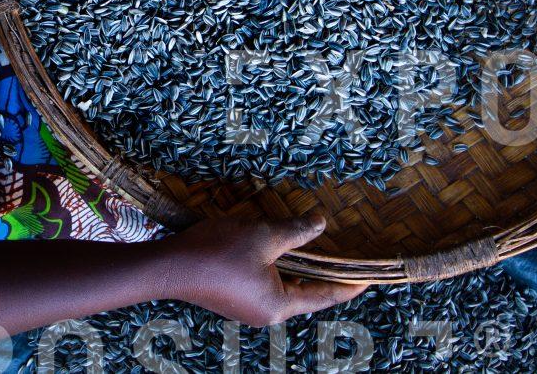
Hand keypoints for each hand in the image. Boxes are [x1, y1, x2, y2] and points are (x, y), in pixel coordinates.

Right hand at [158, 214, 365, 325]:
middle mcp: (266, 313)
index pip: (324, 296)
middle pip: (305, 294)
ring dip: (297, 269)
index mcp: (279, 305)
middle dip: (322, 274)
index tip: (369, 279)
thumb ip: (294, 231)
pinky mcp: (232, 299)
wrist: (168, 267)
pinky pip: (264, 285)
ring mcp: (247, 308)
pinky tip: (275, 250)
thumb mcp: (262, 236)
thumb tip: (320, 223)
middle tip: (344, 258)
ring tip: (313, 250)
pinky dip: (277, 269)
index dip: (348, 285)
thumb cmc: (216, 253)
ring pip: (283, 288)